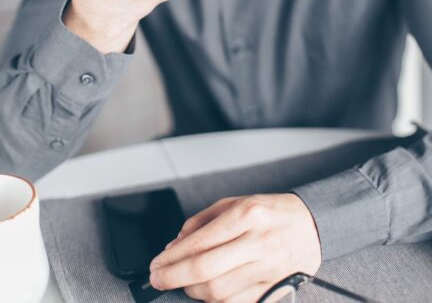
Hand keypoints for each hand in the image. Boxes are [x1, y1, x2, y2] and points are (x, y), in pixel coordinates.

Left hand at [148, 193, 321, 302]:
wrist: (312, 225)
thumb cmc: (271, 212)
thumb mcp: (236, 202)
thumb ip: (203, 221)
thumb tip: (175, 244)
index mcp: (247, 214)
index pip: (200, 242)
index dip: (172, 257)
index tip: (156, 263)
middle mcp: (258, 241)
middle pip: (205, 269)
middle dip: (173, 277)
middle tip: (156, 279)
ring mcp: (268, 268)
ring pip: (219, 291)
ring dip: (192, 291)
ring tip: (181, 284)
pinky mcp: (274, 288)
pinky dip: (215, 301)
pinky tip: (204, 292)